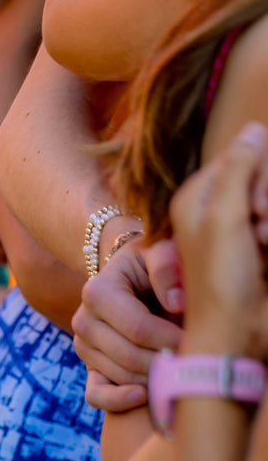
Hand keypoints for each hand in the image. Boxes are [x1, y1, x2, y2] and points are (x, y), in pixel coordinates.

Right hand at [72, 240, 183, 411]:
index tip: (201, 341)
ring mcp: (83, 347)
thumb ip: (168, 267)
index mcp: (97, 292)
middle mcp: (83, 322)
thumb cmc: (153, 261)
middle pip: (128, 356)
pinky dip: (119, 400)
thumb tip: (176, 303)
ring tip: (182, 368)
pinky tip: (146, 394)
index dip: (171, 338)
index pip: (137, 328)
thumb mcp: (161, 250)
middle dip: (165, 361)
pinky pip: (96, 394)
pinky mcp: (89, 367)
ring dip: (154, 376)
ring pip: (120, 375)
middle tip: (197, 360)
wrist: (132, 274)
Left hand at [171, 121, 267, 358]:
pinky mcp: (262, 240)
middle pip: (265, 172)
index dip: (261, 176)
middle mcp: (219, 205)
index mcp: (199, 195)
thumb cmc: (221, 282)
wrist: (236, 332)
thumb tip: (253, 128)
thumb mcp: (223, 219)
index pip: (250, 150)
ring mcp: (244, 224)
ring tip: (263, 248)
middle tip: (259, 233)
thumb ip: (238, 169)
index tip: (250, 210)